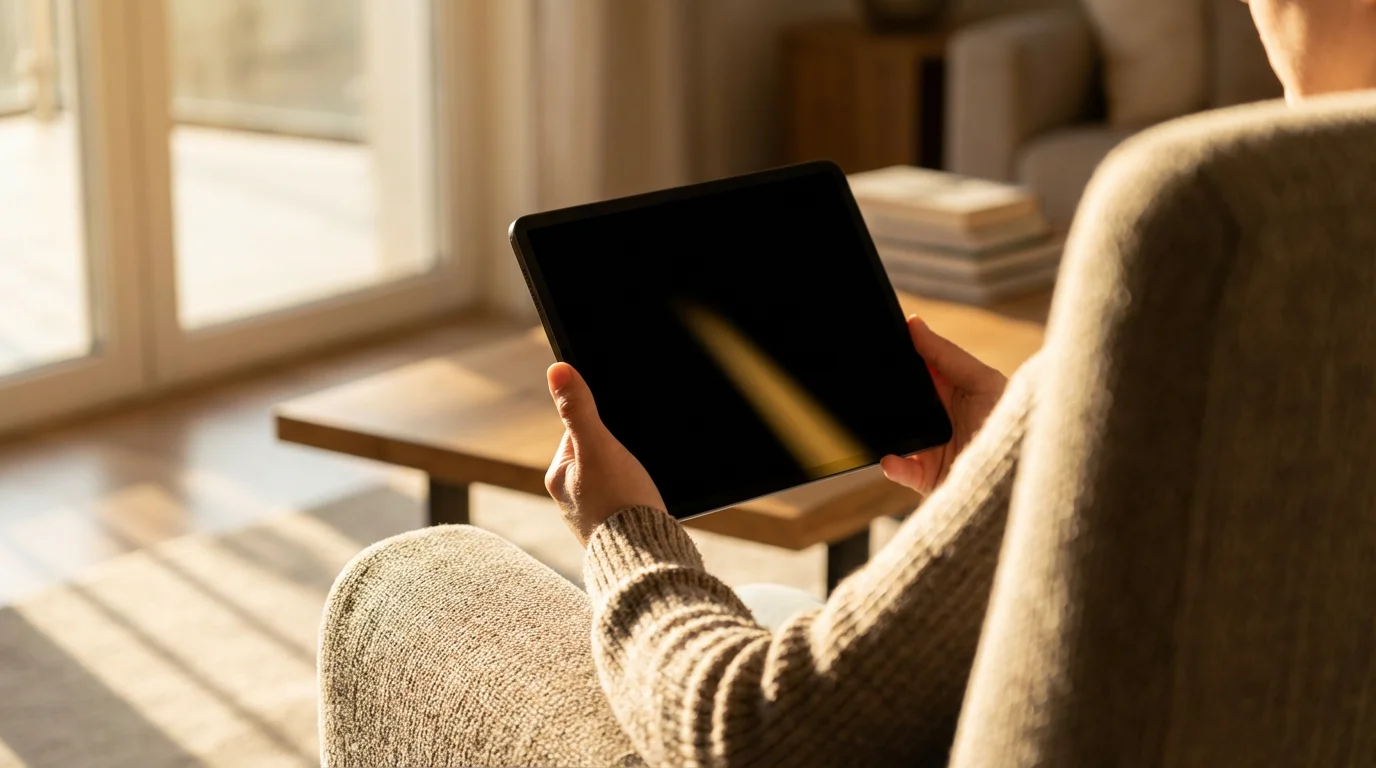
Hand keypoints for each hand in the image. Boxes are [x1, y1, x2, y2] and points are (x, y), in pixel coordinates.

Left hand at [545, 362, 665, 545]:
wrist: (645, 559)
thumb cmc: (618, 503)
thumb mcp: (599, 447)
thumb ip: (578, 409)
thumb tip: (556, 369)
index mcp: (558, 476)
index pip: (579, 432)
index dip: (605, 426)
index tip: (623, 434)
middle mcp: (570, 498)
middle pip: (598, 455)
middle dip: (618, 452)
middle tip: (636, 460)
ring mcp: (592, 517)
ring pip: (614, 479)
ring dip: (629, 476)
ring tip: (643, 483)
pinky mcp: (616, 531)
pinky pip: (626, 502)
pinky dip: (636, 498)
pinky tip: (647, 501)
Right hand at [880, 316, 1005, 495]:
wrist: (1021, 478)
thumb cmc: (1013, 425)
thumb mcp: (984, 383)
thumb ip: (948, 355)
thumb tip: (915, 324)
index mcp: (958, 390)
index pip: (924, 366)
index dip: (906, 352)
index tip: (887, 337)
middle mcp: (944, 418)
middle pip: (907, 399)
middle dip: (890, 391)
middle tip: (874, 380)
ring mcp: (934, 448)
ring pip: (898, 433)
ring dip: (888, 429)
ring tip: (879, 422)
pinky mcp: (928, 477)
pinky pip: (901, 469)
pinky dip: (893, 464)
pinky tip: (892, 459)